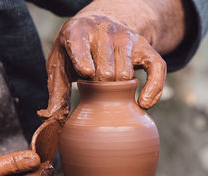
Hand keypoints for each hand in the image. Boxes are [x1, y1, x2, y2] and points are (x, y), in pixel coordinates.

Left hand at [38, 15, 166, 122]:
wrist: (101, 24)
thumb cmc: (76, 50)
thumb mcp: (60, 64)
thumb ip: (56, 90)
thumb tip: (50, 118)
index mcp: (77, 32)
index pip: (80, 45)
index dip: (83, 59)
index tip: (87, 73)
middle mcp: (104, 31)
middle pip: (104, 70)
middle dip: (100, 89)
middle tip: (96, 91)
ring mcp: (127, 38)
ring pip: (126, 74)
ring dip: (119, 91)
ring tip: (111, 90)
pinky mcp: (146, 46)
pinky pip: (157, 69)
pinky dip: (153, 89)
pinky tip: (144, 104)